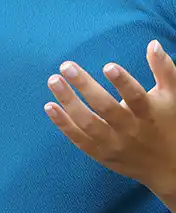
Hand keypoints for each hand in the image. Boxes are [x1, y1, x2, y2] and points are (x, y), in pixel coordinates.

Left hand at [44, 39, 175, 198]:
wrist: (169, 169)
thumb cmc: (168, 122)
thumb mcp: (172, 97)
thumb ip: (164, 70)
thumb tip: (153, 44)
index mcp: (148, 114)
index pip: (136, 98)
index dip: (123, 83)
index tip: (108, 65)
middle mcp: (130, 130)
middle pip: (106, 109)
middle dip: (85, 86)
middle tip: (67, 66)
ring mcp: (114, 144)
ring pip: (89, 124)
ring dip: (68, 102)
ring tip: (54, 81)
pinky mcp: (102, 154)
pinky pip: (79, 140)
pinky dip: (63, 124)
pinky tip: (49, 106)